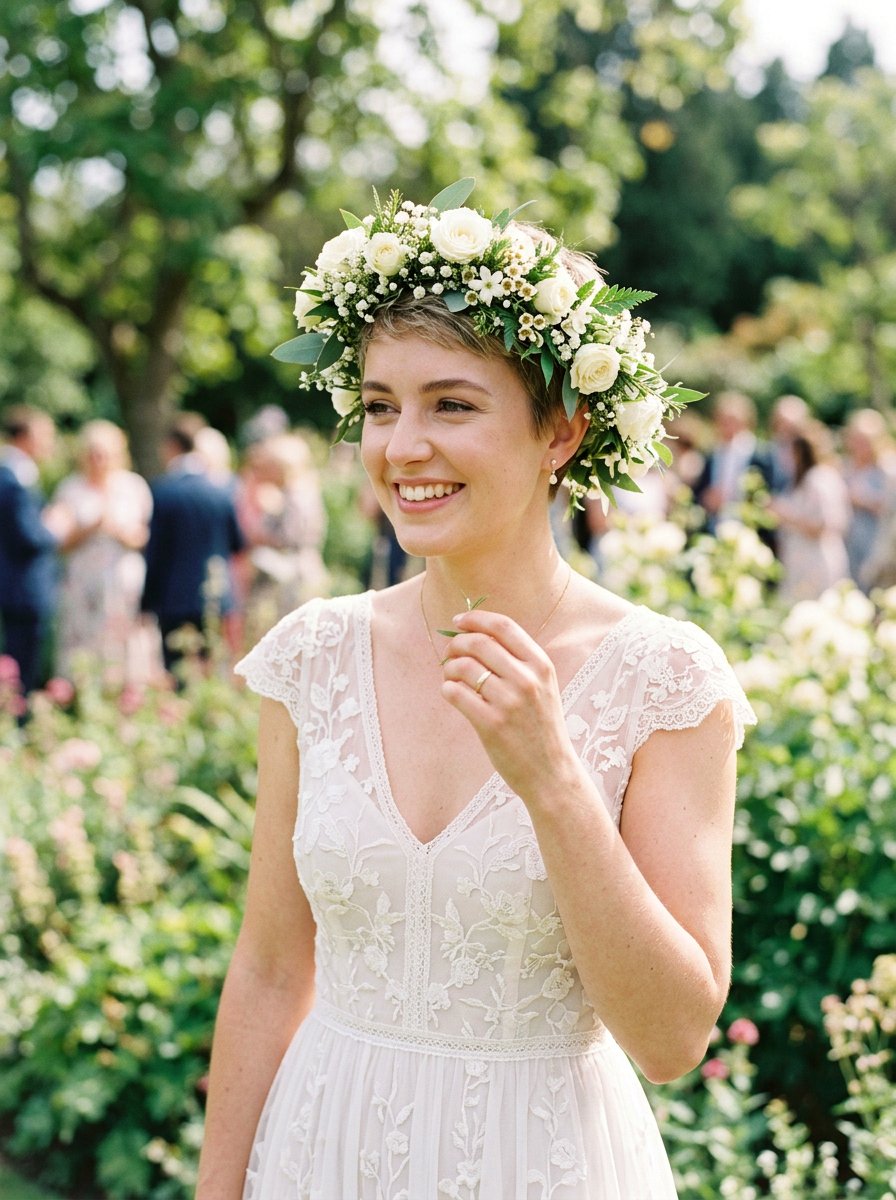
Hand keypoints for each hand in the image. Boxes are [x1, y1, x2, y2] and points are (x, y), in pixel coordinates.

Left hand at [439, 608, 579, 803]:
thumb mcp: (543, 687)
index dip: (475, 618)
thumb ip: (518, 661)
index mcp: (540, 665)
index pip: (503, 626)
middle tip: (449, 653)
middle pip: (479, 642)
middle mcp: (527, 679)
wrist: (552, 773)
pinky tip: (451, 694)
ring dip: (448, 667)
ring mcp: (509, 702)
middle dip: (456, 643)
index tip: (458, 622)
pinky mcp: (491, 724)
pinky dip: (447, 689)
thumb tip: (475, 636)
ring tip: (450, 677)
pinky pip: (455, 693)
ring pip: (463, 667)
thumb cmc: (541, 728)